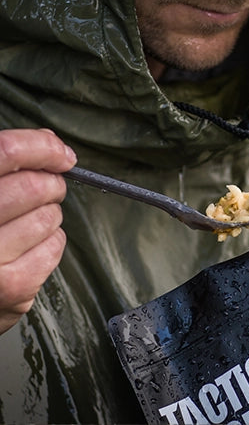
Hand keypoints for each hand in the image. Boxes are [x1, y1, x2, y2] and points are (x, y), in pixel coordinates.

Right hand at [0, 128, 76, 333]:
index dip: (43, 147)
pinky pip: (54, 246)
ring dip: (49, 216)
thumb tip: (51, 142)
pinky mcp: (11, 287)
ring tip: (26, 224)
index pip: (6, 152)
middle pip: (35, 186)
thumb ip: (5, 161)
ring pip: (50, 217)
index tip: (62, 155)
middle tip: (46, 190)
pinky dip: (51, 242)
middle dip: (52, 185)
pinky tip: (28, 248)